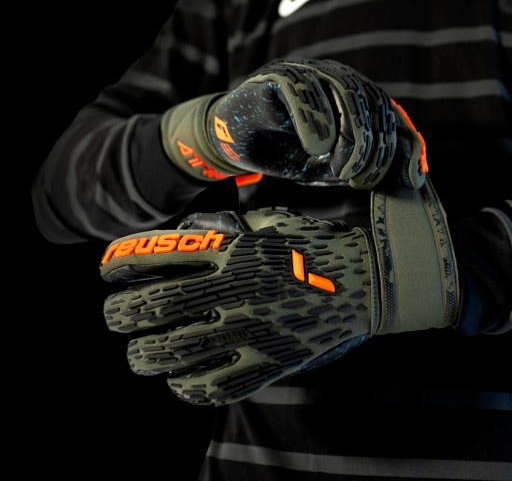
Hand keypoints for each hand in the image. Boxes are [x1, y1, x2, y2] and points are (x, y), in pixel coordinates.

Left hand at [99, 176, 457, 405]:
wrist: (369, 280)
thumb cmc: (316, 245)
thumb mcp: (271, 222)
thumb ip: (227, 226)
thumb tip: (187, 231)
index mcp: (234, 250)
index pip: (158, 253)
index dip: (120, 260)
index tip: (107, 269)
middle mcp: (236, 290)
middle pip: (154, 306)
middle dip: (119, 314)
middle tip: (114, 316)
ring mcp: (252, 330)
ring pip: (174, 353)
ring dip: (143, 355)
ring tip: (138, 353)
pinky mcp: (271, 363)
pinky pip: (215, 387)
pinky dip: (186, 387)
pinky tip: (180, 380)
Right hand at [161, 58, 426, 188]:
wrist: (232, 141)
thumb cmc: (281, 152)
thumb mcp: (326, 166)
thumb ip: (357, 166)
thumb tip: (402, 176)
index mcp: (349, 96)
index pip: (386, 111)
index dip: (402, 141)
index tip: (412, 174)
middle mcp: (332, 77)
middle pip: (370, 102)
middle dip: (372, 146)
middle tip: (361, 178)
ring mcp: (306, 72)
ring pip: (344, 93)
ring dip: (349, 136)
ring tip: (341, 169)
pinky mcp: (277, 75)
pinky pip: (301, 91)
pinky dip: (313, 121)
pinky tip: (316, 148)